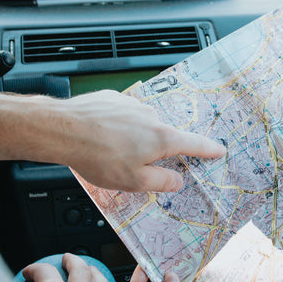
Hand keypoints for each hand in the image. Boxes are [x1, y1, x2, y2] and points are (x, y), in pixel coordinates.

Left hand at [56, 90, 225, 191]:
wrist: (64, 129)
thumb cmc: (98, 156)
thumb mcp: (134, 181)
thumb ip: (161, 182)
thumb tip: (177, 182)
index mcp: (161, 138)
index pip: (193, 144)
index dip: (208, 149)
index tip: (218, 150)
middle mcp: (151, 116)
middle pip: (162, 137)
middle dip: (153, 151)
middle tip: (133, 165)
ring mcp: (132, 104)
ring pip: (141, 126)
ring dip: (132, 138)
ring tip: (110, 152)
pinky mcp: (113, 99)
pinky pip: (123, 115)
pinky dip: (117, 126)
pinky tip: (102, 137)